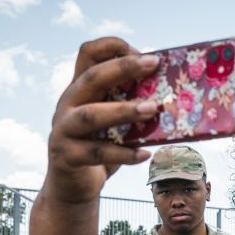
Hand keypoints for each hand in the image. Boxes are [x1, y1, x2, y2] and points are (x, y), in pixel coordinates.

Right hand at [47, 37, 162, 203]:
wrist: (72, 187)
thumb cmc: (100, 147)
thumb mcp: (113, 122)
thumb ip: (128, 105)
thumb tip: (170, 94)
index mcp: (79, 88)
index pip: (88, 53)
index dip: (113, 47)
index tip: (143, 54)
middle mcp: (67, 104)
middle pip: (91, 78)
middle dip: (123, 68)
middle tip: (153, 65)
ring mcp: (63, 130)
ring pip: (90, 116)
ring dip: (123, 110)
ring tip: (152, 109)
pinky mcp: (67, 156)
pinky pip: (97, 153)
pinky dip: (123, 154)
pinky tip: (144, 154)